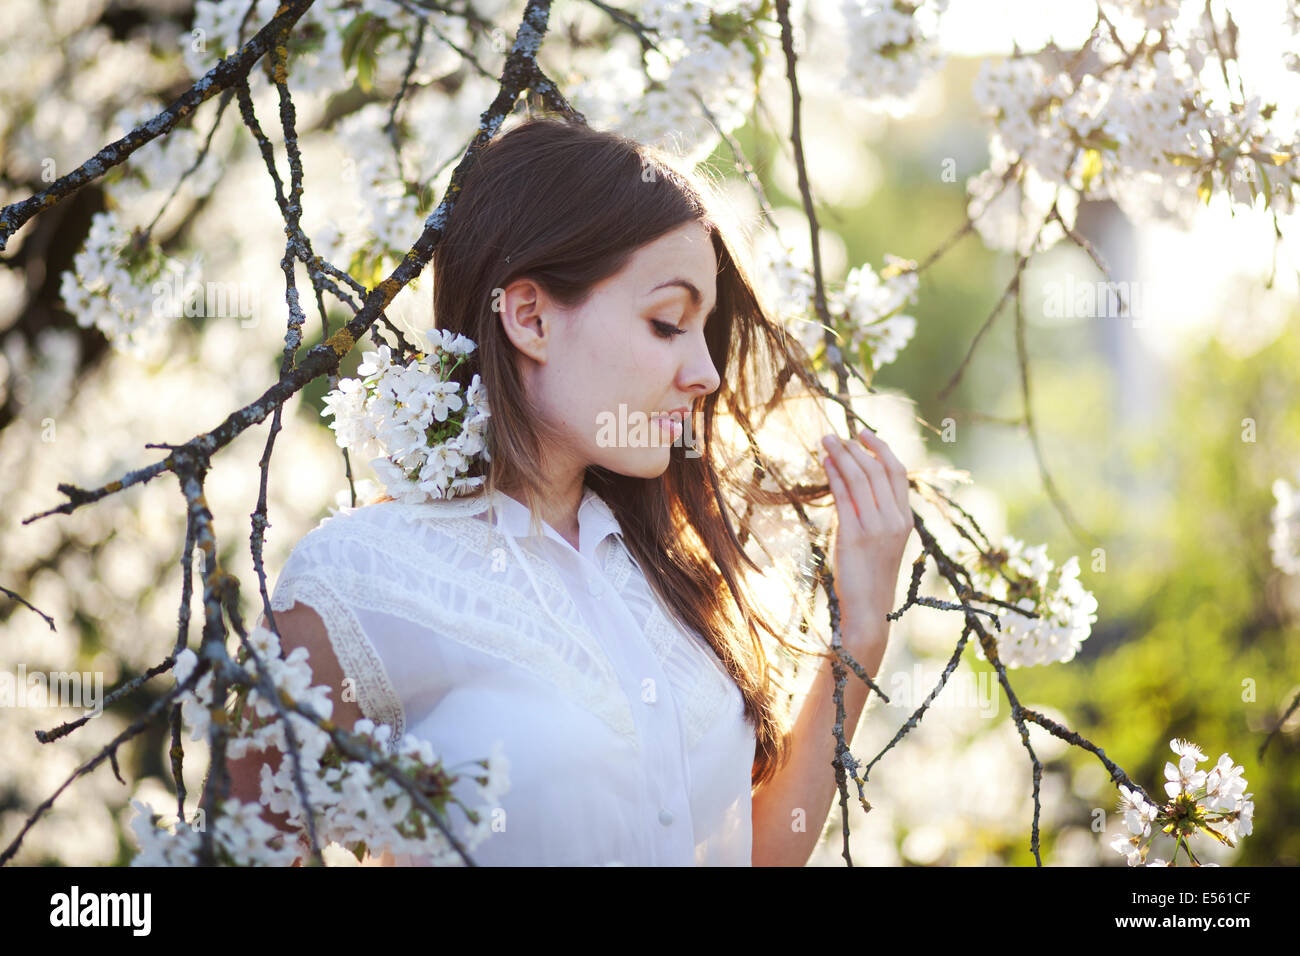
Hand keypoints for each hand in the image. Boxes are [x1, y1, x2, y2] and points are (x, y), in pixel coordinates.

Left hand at [818, 428, 914, 650]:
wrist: (869, 611)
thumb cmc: (869, 577)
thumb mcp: (878, 541)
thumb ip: (871, 514)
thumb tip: (848, 483)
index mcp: (905, 520)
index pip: (897, 473)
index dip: (881, 449)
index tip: (864, 434)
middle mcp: (895, 520)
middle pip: (877, 470)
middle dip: (855, 447)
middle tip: (835, 434)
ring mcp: (876, 528)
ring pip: (860, 478)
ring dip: (842, 455)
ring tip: (826, 441)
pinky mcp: (855, 536)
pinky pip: (845, 496)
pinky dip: (835, 475)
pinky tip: (825, 464)